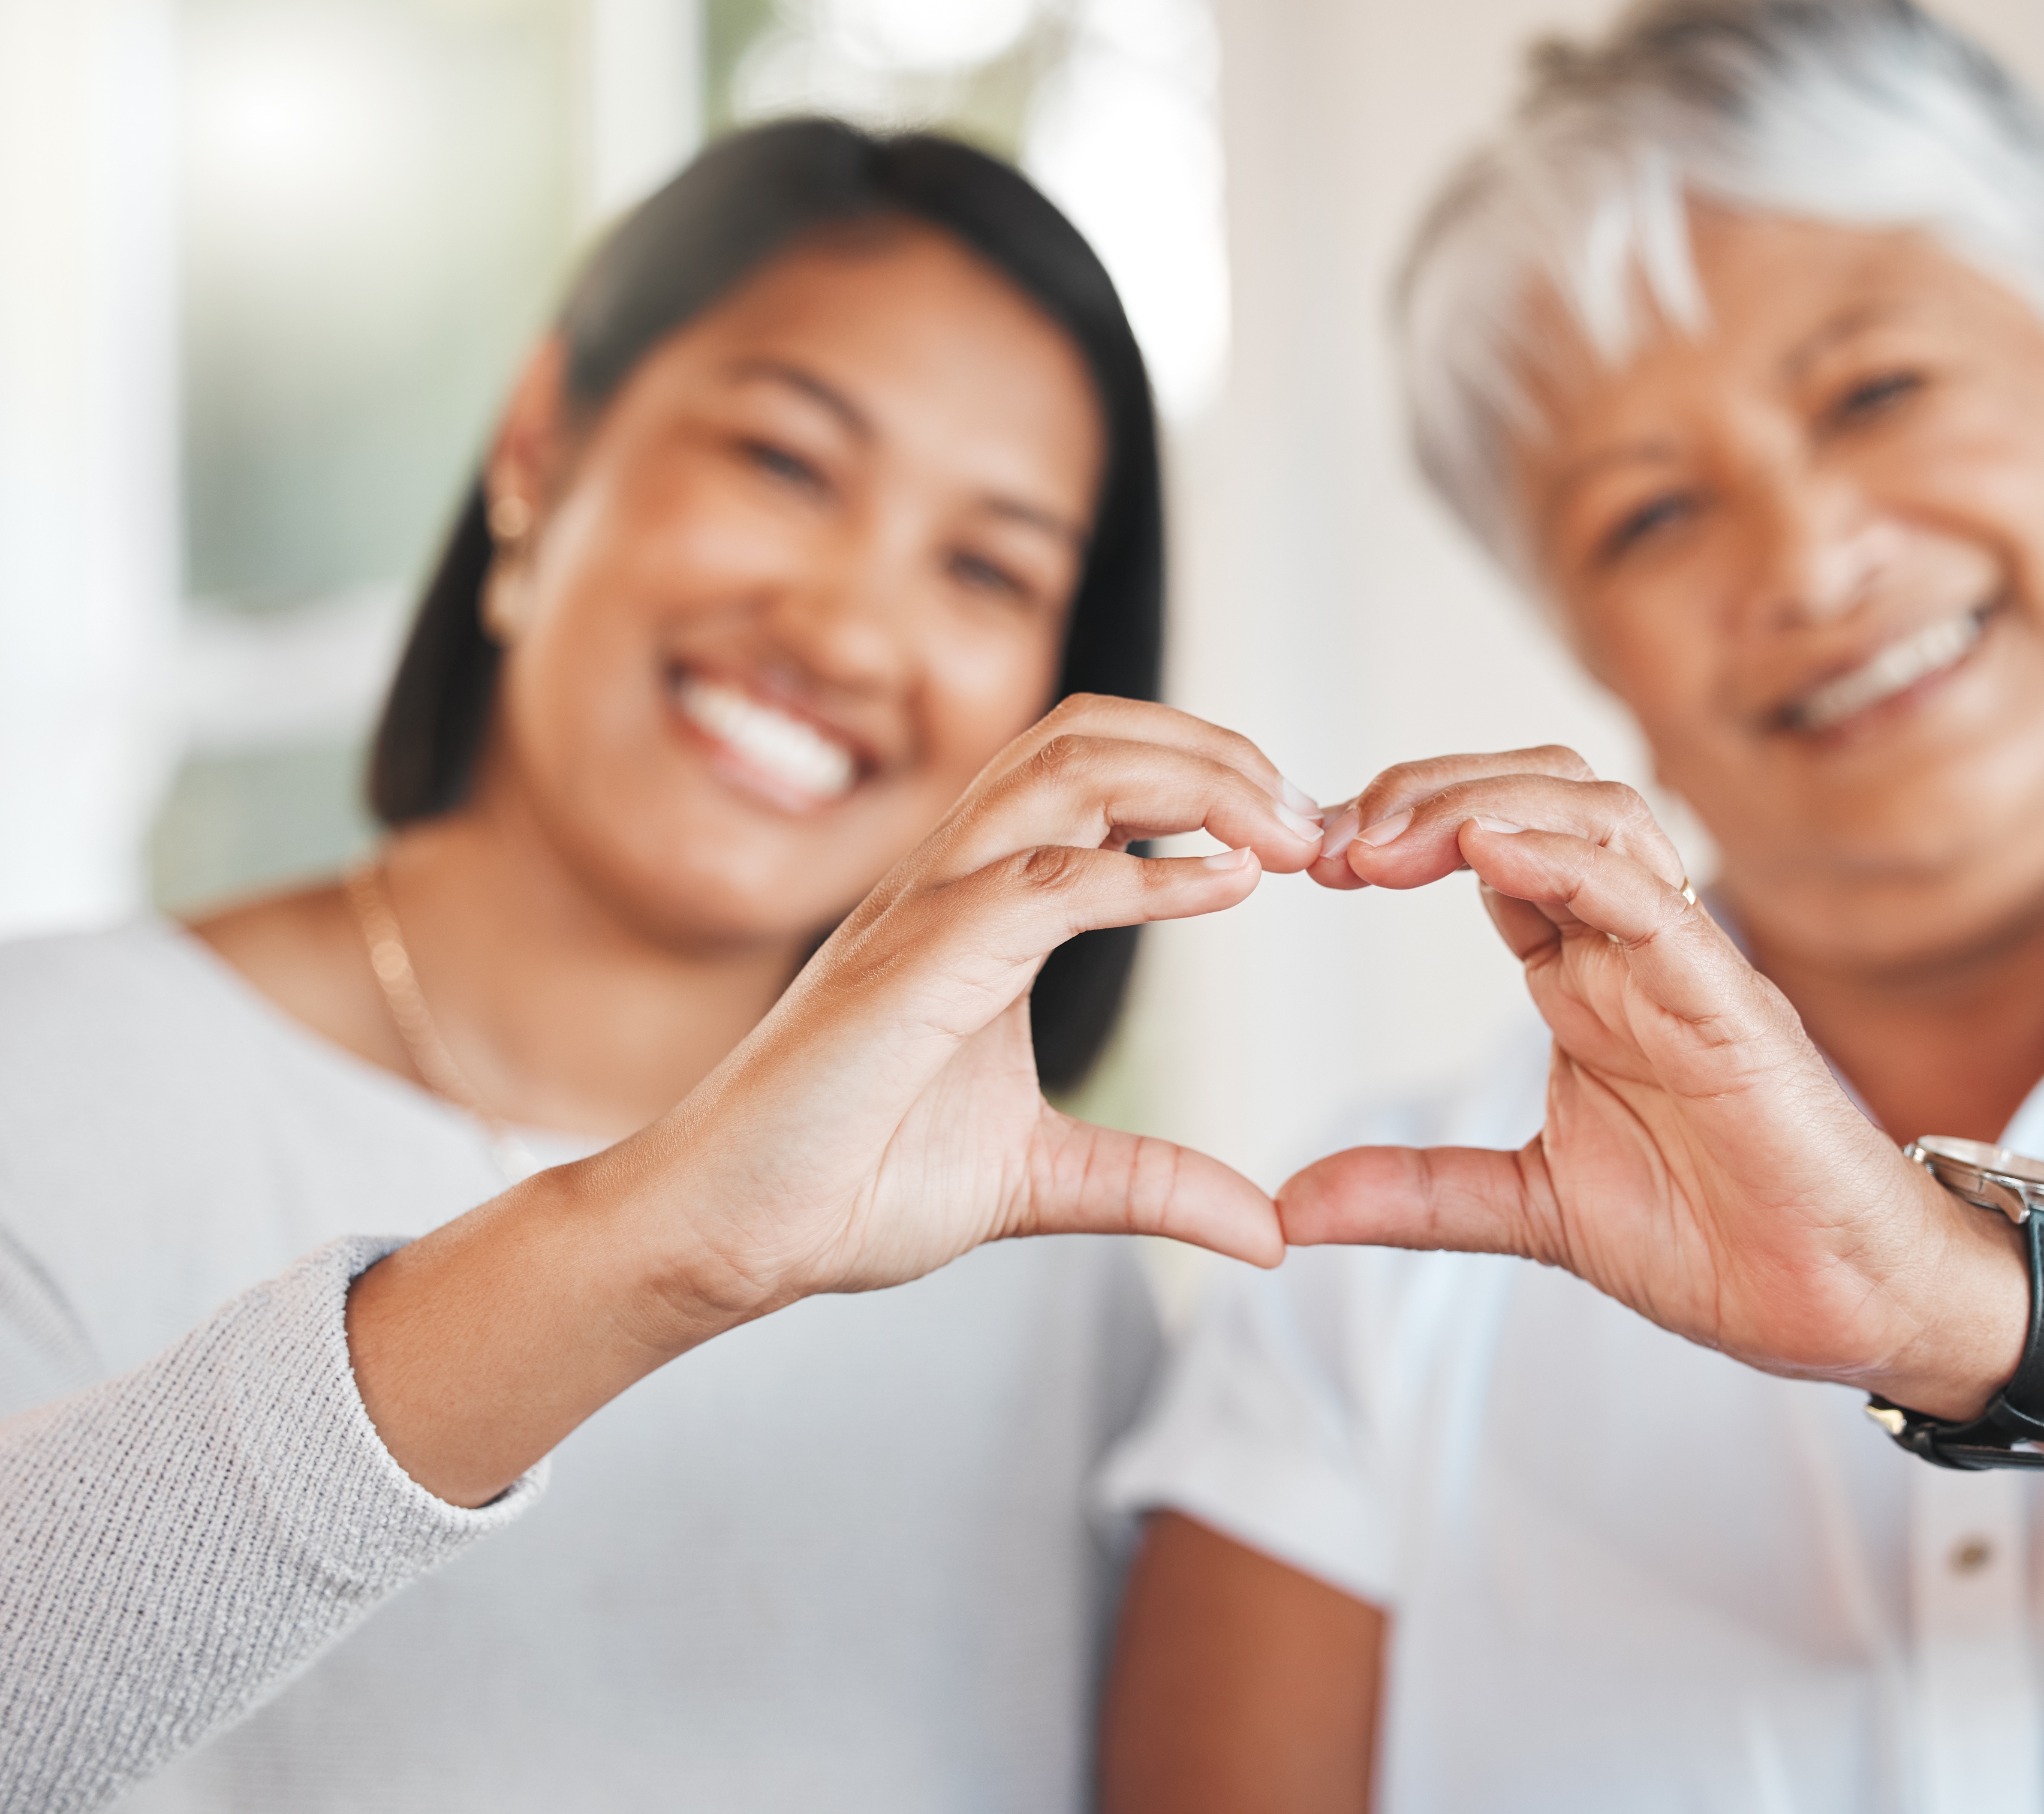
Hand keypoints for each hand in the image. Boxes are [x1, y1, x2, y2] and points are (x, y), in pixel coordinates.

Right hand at [350, 696, 1326, 1503]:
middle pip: (1091, 736)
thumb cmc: (850, 1184)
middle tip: (1315, 818)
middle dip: (1216, 753)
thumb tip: (1269, 1231)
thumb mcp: (1045, 1181)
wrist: (728, 1235)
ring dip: (1195, 783)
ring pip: (1066, 771)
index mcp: (978, 905)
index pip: (1096, 775)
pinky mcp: (912, 965)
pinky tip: (1228, 885)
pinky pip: (1043, 882)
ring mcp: (926, 911)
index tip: (1301, 838)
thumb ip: (1154, 1186)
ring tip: (1287, 832)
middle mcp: (951, 881)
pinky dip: (1147, 873)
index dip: (1206, 781)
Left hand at [1284, 747, 2025, 1413]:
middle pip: (1533, 798)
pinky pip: (1648, 898)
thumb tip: (1293, 1206)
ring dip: (1479, 803)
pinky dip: (1567, 858)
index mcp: (1585, 980)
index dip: (1399, 834)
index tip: (1311, 861)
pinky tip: (1485, 847)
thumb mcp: (1527, 1210)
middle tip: (1330, 836)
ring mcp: (1682, 964)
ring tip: (1385, 835)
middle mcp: (1630, 949)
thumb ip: (1416, 1194)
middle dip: (1426, 791)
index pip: (1489, 850)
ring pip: (1592, 814)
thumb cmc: (1715, 1240)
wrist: (1834, 1305)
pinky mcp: (1728, 1002)